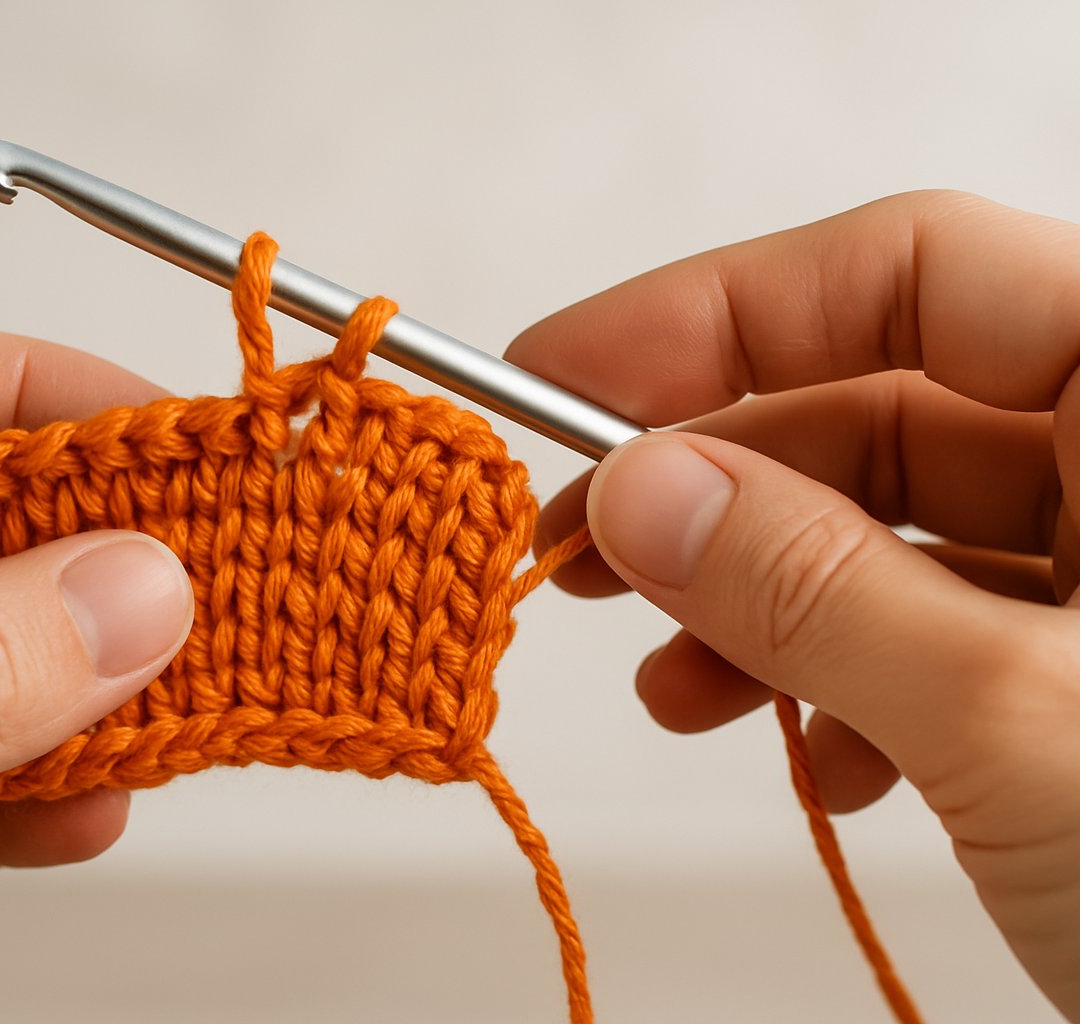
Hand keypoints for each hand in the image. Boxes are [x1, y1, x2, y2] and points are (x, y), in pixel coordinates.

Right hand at [506, 191, 1079, 1019]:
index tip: (553, 373)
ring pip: (888, 536)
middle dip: (709, 484)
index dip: (710, 310)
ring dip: (755, 603)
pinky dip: (836, 690)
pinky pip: (926, 639)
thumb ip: (823, 595)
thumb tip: (638, 493)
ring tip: (677, 689)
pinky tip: (811, 764)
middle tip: (573, 550)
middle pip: (878, 408)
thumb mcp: (1030, 729)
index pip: (909, 274)